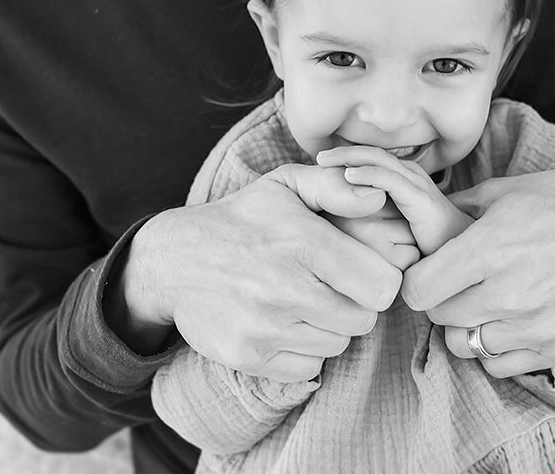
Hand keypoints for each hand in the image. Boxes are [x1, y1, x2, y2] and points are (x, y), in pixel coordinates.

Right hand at [116, 164, 401, 381]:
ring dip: (329, 326)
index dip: (378, 278)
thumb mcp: (286, 185)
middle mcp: (284, 288)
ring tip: (302, 300)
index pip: (382, 286)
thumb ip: (336, 185)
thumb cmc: (244, 219)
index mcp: (303, 243)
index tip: (360, 270)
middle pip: (363, 319)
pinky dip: (304, 351)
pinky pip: (308, 368)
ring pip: (337, 344)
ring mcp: (264, 328)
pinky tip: (285, 323)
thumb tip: (378, 197)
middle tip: (329, 285)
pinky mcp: (248, 357)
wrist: (172, 260)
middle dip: (355, 303)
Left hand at [316, 146, 473, 254]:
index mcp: (406, 180)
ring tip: (325, 161)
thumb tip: (347, 217)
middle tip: (319, 157)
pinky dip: (369, 175)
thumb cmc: (428, 248)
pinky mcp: (422, 201)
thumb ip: (380, 215)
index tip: (323, 164)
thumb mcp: (397, 226)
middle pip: (374, 154)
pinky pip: (391, 181)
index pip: (375, 159)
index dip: (349, 156)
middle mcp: (413, 178)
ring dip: (350, 158)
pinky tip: (349, 176)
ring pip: (380, 161)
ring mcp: (418, 187)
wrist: (460, 262)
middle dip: (345, 153)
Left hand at [401, 162, 554, 376]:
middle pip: (440, 317)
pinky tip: (507, 322)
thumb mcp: (503, 191)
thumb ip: (455, 209)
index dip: (416, 280)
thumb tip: (417, 216)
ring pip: (465, 345)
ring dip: (467, 326)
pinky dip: (495, 348)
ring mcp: (536, 325)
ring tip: (484, 303)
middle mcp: (510, 292)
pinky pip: (499, 365)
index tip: (426, 273)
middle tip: (457, 285)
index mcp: (490, 248)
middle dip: (441, 300)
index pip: (419, 290)